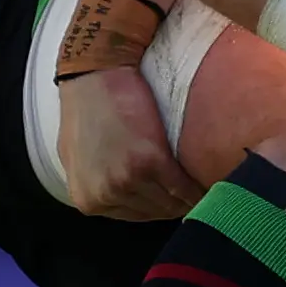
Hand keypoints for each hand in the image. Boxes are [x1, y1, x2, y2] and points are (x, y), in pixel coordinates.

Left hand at [55, 65, 197, 220]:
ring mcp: (125, 179)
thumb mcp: (78, 155)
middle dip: (176, 204)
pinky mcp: (148, 161)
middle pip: (155, 212)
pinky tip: (208, 180)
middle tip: (199, 193)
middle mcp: (105, 194)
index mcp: (88, 199)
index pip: (136, 215)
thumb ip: (97, 183)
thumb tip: (120, 196)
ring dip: (190, 198)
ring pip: (170, 204)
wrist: (96, 71)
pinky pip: (182, 186)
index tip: (178, 198)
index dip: (160, 206)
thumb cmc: (87, 105)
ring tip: (207, 188)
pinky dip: (197, 187)